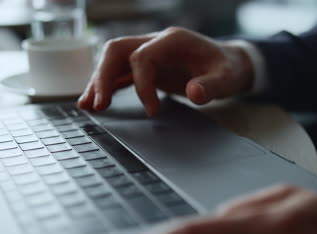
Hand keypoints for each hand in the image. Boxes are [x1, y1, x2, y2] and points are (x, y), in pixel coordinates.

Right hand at [78, 27, 253, 115]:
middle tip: (97, 104)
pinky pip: (122, 72)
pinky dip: (109, 86)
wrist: (230, 63)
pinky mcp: (149, 66)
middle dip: (103, 76)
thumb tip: (194, 93)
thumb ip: (212, 86)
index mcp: (174, 40)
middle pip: (118, 50)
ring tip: (86, 105)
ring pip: (114, 60)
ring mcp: (150, 53)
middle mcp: (156, 42)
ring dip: (99, 82)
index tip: (151, 110)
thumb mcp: (227, 78)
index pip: (143, 57)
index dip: (142, 84)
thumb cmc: (228, 68)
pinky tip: (98, 102)